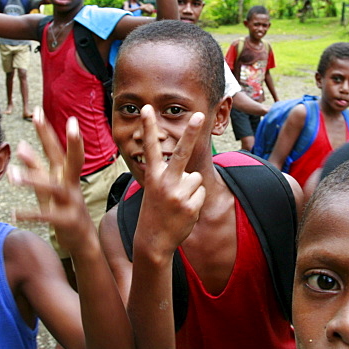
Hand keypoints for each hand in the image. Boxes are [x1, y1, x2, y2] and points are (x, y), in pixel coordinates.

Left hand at [7, 108, 93, 253]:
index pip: (55, 148)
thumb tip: (21, 143)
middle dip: (69, 140)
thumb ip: (35, 166)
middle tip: (63, 125)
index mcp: (65, 173)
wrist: (82, 239)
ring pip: (55, 187)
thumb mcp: (48, 186)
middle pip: (70, 158)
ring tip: (13, 176)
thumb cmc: (62, 208)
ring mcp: (71, 201)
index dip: (46, 130)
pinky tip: (16, 213)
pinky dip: (32, 214)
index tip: (37, 111)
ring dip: (34, 180)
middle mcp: (71, 183)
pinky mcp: (67, 220)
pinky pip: (48, 215)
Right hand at [133, 104, 205, 259]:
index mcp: (153, 176)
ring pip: (196, 178)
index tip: (147, 108)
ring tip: (178, 203)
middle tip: (200, 114)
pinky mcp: (190, 205)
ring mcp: (178, 194)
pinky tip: (183, 211)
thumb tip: (193, 173)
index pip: (150, 147)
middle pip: (181, 152)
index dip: (147, 127)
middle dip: (190, 131)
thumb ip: (170, 176)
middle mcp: (165, 182)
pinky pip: (201, 193)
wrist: (153, 240)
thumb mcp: (155, 190)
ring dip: (191, 189)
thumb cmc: (155, 211)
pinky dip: (195, 201)